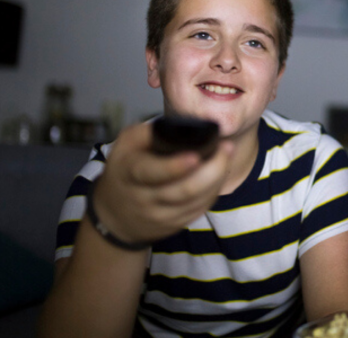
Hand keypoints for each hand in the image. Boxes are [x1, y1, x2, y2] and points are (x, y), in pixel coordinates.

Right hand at [90, 122, 232, 244]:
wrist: (114, 216)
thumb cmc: (124, 171)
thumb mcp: (126, 144)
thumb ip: (149, 133)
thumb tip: (181, 127)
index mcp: (130, 173)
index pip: (153, 173)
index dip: (176, 166)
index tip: (196, 155)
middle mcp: (145, 198)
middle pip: (185, 190)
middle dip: (213, 168)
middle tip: (227, 148)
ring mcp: (161, 216)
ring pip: (198, 200)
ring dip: (218, 178)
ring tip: (226, 156)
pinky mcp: (175, 225)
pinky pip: (201, 209)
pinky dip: (214, 191)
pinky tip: (218, 175)